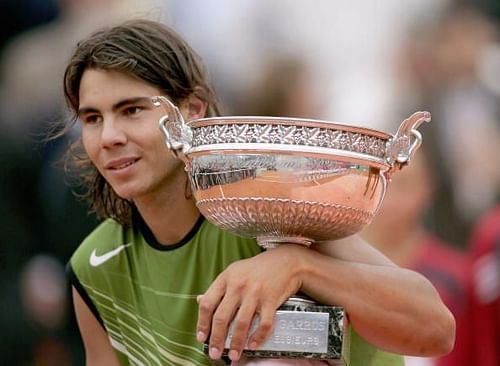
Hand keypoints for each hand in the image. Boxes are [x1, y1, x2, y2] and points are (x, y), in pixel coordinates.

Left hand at [196, 245, 306, 361]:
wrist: (285, 261)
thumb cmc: (257, 268)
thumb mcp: (234, 272)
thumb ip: (218, 288)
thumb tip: (199, 301)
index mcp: (226, 278)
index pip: (207, 303)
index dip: (202, 323)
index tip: (202, 337)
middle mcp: (238, 285)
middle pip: (221, 317)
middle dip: (216, 339)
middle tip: (214, 353)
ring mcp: (255, 292)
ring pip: (241, 323)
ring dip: (236, 343)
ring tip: (234, 354)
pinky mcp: (271, 299)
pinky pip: (263, 323)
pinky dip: (258, 337)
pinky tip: (253, 344)